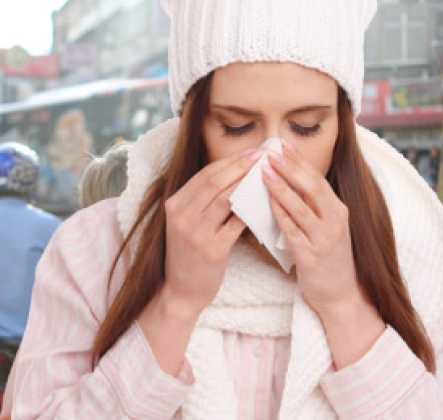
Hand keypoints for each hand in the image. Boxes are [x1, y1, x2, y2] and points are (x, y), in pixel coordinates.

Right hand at [161, 149, 260, 314]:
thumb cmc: (187, 255)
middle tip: (263, 155)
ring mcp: (195, 233)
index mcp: (174, 205)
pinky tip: (265, 203)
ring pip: (226, 199)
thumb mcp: (185, 224)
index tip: (250, 152)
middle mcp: (182, 216)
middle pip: (215, 182)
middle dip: (241, 165)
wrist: (180, 291)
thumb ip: (201, 202)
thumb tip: (233, 176)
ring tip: (267, 174)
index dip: (229, 161)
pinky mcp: (212, 249)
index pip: (204, 175)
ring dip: (248, 183)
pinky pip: (236, 224)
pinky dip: (251, 211)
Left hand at [262, 142, 363, 316]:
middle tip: (271, 153)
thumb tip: (283, 179)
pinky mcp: (312, 255)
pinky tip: (269, 204)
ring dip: (282, 188)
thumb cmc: (325, 255)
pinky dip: (281, 215)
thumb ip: (309, 205)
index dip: (299, 160)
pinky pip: (294, 231)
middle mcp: (335, 220)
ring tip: (264, 173)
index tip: (281, 144)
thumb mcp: (324, 225)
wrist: (339, 293)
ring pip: (302, 207)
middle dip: (290, 168)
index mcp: (337, 209)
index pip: (316, 178)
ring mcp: (325, 238)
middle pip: (312, 187)